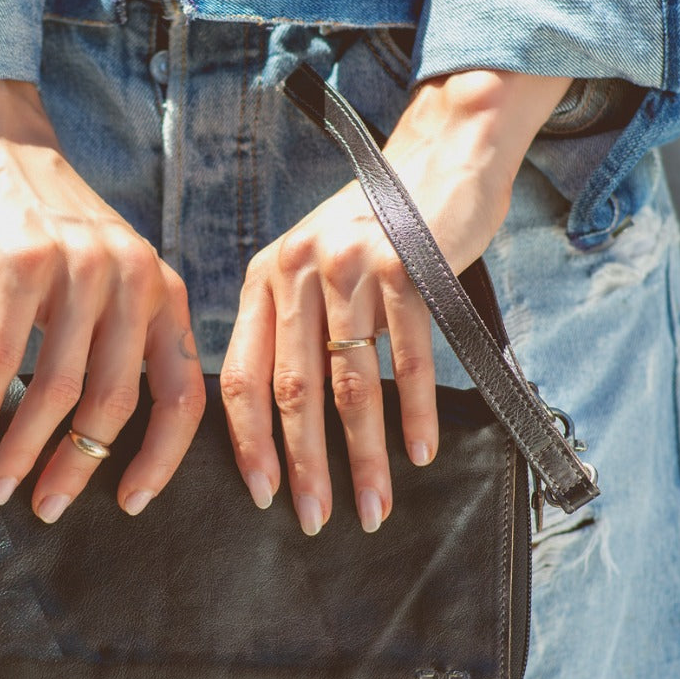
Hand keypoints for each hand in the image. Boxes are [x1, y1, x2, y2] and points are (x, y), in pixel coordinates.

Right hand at [0, 79, 205, 520]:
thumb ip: (128, 343)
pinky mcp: (26, 259)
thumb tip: (110, 443)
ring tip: (2, 485)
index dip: (161, 459)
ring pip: (60, 386)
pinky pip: (7, 351)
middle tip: (47, 507)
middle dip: (80, 466)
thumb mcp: (117, 281)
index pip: (183, 396)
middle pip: (117, 402)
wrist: (5, 150)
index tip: (130, 503)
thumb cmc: (59, 235)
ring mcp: (82, 268)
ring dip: (27, 447)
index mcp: (166, 296)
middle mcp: (136, 281)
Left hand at [221, 70, 573, 534]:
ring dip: (363, 455)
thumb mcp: (312, 265)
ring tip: (374, 506)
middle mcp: (296, 272)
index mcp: (264, 280)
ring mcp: (350, 267)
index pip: (242, 377)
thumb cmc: (374, 227)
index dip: (250, 442)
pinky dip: (414, 411)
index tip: (262, 494)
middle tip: (315, 520)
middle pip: (294, 391)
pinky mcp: (405, 265)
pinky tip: (418, 453)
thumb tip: (283, 419)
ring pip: (352, 384)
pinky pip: (409, 357)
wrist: (437, 158)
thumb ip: (293, 325)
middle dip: (305, 465)